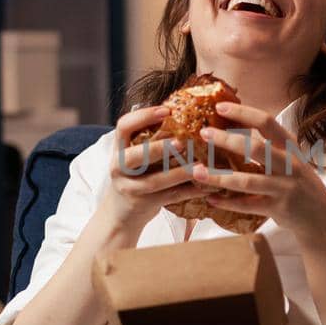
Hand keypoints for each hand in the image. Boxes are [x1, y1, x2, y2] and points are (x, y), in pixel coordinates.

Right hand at [94, 104, 200, 233]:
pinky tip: (206, 186)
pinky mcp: (143, 205)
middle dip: (157, 149)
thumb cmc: (135, 176)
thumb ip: (150, 139)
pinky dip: (189, 191)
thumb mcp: (135, 156)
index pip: (123, 127)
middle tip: (181, 142)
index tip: (166, 110)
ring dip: (179, 173)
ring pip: (154, 181)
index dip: (143, 116)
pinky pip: (169, 197)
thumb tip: (184, 112)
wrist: (120, 214)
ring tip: (200, 167)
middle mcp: (119, 167)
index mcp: (119, 149)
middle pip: (133, 157)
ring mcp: (129, 188)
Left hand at [193, 101, 325, 243]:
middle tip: (203, 134)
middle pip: (255, 148)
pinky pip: (247, 206)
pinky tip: (211, 199)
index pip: (267, 122)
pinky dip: (227, 203)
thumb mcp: (293, 160)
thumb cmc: (300, 184)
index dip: (243, 112)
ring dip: (219, 177)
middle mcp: (289, 165)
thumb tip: (237, 130)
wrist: (323, 218)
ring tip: (197, 172)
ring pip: (246, 181)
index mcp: (290, 148)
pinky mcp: (278, 209)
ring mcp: (284, 188)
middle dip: (226, 140)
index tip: (220, 107)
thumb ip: (272, 147)